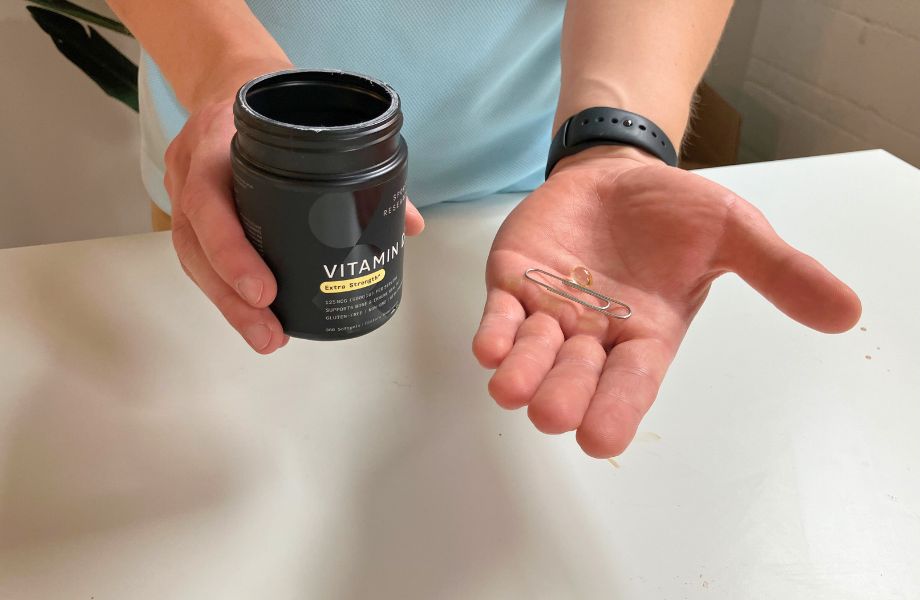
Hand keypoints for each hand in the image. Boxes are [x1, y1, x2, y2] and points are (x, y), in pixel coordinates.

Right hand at [164, 92, 425, 352]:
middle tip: (270, 333)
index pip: (210, 200)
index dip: (232, 252)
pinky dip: (224, 289)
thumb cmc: (276, 104)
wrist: (230, 78)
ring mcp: (182, 190)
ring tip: (267, 338)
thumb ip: (359, 169)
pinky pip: (198, 255)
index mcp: (217, 143)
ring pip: (193, 258)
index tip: (265, 291)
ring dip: (227, 304)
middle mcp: (191, 169)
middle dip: (231, 298)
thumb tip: (409, 223)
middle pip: (196, 245)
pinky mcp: (189, 211)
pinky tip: (254, 316)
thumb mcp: (309, 122)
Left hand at [472, 147, 860, 457]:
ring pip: (533, 354)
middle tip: (555, 412)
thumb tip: (847, 312)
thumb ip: (779, 271)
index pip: (632, 383)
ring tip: (512, 389)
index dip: (617, 410)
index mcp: (648, 335)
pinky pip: (502, 316)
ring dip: (522, 372)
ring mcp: (551, 310)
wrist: (621, 173)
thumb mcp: (734, 233)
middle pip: (577, 376)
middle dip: (565, 394)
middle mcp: (596, 335)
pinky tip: (488, 348)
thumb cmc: (674, 212)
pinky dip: (495, 333)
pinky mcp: (516, 282)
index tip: (600, 440)